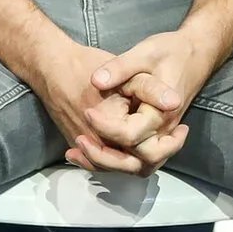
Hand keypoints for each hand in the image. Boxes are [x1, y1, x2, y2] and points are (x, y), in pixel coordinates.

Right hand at [27, 39, 169, 171]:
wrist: (51, 66)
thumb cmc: (86, 65)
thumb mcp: (126, 70)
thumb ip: (151, 89)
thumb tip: (175, 103)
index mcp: (111, 127)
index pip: (147, 151)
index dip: (170, 144)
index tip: (182, 129)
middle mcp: (96, 143)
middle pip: (134, 166)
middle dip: (157, 155)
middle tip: (174, 139)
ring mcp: (85, 144)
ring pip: (117, 167)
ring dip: (139, 159)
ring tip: (157, 142)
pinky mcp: (77, 142)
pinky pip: (100, 162)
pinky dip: (118, 159)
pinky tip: (131, 149)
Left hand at [83, 28, 218, 175]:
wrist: (196, 54)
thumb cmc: (170, 52)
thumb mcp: (145, 52)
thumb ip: (121, 67)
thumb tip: (96, 81)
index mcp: (161, 113)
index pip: (131, 135)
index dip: (105, 127)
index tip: (87, 112)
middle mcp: (164, 130)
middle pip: (137, 162)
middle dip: (105, 156)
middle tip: (80, 138)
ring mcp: (162, 136)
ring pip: (138, 166)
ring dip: (109, 164)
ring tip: (80, 150)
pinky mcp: (156, 135)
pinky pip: (138, 159)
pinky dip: (114, 161)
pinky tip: (89, 151)